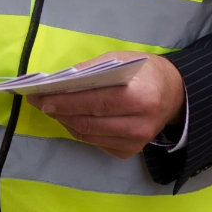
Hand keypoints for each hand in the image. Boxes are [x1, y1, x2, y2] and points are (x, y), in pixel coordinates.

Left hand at [26, 53, 185, 158]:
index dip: (66, 101)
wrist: (174, 94)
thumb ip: (92, 69)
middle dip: (59, 111)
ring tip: (49, 107)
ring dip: (65, 121)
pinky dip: (78, 129)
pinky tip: (69, 116)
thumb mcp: (120, 59)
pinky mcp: (129, 152)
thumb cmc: (144, 72)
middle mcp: (139, 125)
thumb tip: (60, 80)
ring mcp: (135, 143)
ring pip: (88, 135)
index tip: (41, 97)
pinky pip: (95, 142)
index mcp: (140, 98)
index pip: (95, 102)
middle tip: (38, 101)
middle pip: (88, 122)